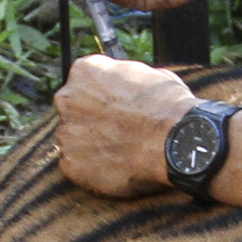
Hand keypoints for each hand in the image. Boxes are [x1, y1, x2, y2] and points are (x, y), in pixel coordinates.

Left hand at [53, 56, 196, 198]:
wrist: (175, 141)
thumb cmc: (168, 106)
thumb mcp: (149, 75)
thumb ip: (124, 80)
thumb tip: (125, 86)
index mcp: (84, 71)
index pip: (83, 82)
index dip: (102, 97)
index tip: (116, 108)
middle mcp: (67, 99)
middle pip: (73, 111)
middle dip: (91, 120)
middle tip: (117, 131)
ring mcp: (66, 133)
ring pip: (73, 140)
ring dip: (90, 145)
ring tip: (120, 152)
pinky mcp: (70, 164)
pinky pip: (76, 167)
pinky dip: (91, 170)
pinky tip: (115, 168)